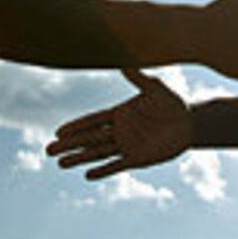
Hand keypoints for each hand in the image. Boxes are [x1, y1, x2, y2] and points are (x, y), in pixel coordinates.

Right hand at [46, 68, 191, 178]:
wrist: (189, 124)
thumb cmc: (173, 103)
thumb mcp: (155, 89)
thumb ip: (139, 78)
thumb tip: (125, 63)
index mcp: (119, 113)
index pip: (92, 121)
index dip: (75, 127)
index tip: (58, 132)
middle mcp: (119, 130)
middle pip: (88, 139)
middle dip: (69, 145)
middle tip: (48, 151)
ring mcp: (126, 145)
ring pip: (97, 153)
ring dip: (79, 158)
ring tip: (60, 164)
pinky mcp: (137, 158)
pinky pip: (116, 165)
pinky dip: (103, 170)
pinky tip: (87, 175)